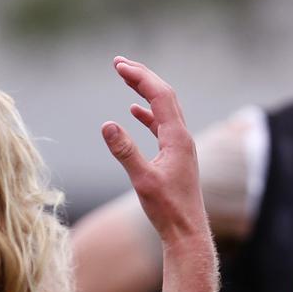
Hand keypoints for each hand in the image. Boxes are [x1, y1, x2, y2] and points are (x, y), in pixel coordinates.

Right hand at [101, 56, 208, 243]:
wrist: (185, 228)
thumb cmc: (166, 207)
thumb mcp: (142, 179)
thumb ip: (124, 151)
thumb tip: (107, 124)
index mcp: (177, 137)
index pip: (159, 96)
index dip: (139, 78)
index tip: (118, 66)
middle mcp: (181, 136)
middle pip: (164, 96)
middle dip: (142, 76)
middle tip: (118, 62)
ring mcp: (179, 145)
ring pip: (163, 108)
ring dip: (144, 90)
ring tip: (126, 77)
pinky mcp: (173, 154)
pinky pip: (160, 124)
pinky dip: (147, 112)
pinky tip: (134, 110)